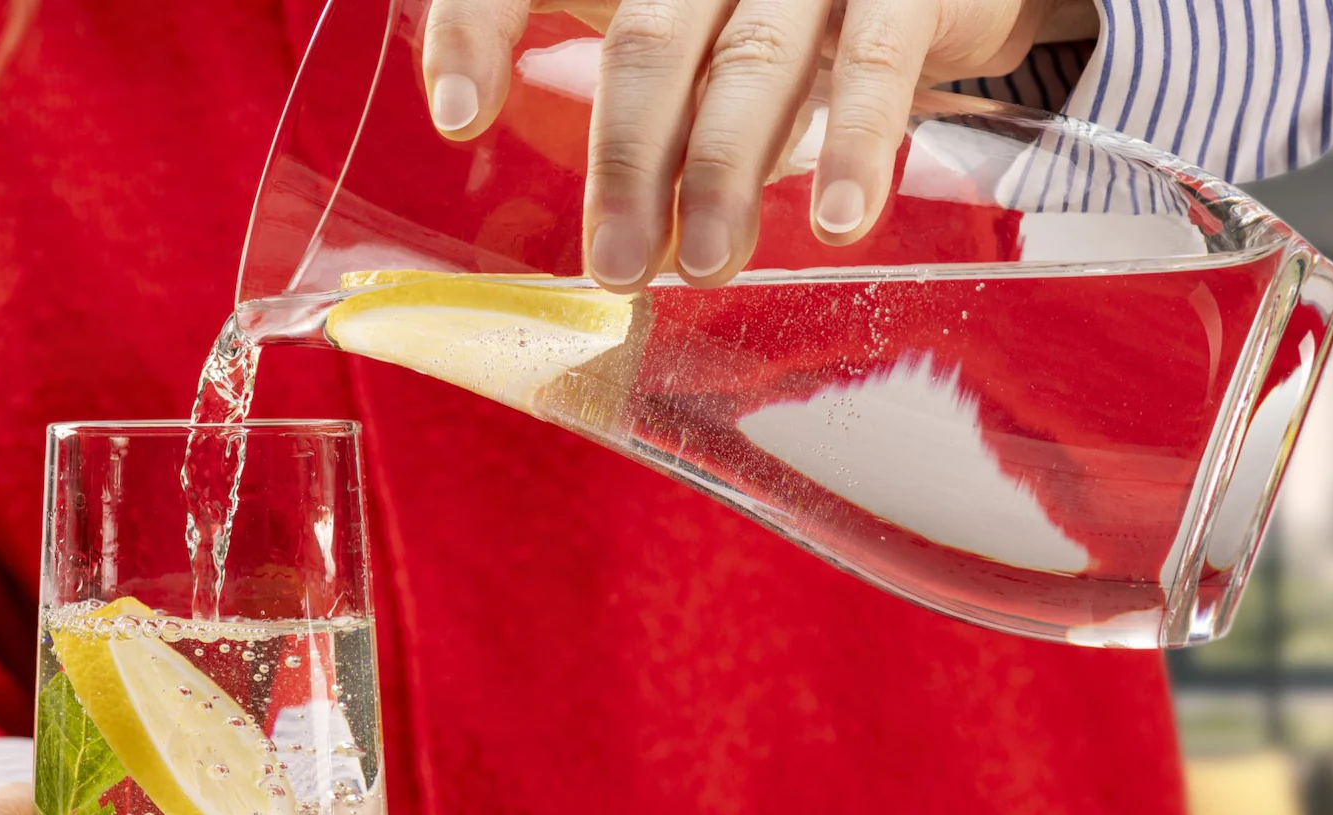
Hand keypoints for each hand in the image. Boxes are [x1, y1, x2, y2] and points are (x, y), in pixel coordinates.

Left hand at [422, 0, 1098, 289]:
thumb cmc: (788, 13)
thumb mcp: (695, 39)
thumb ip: (647, 106)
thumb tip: (618, 244)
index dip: (479, 29)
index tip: (456, 118)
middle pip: (647, 43)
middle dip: (625, 164)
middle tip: (614, 271)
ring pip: (748, 61)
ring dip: (722, 173)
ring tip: (705, 265)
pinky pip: (875, 63)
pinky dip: (857, 146)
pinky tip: (839, 222)